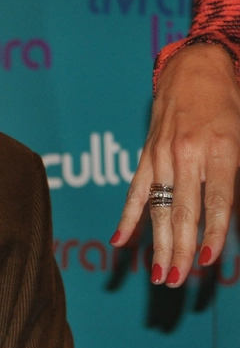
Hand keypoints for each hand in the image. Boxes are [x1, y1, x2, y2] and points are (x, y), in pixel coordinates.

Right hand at [113, 43, 239, 286]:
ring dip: (157, 245)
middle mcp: (186, 154)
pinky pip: (135, 192)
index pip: (216, 200)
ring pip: (158, 208)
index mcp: (219, 149)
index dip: (212, 232)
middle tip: (177, 281)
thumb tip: (233, 219)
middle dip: (180, 250)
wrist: (197, 66)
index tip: (209, 260)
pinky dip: (127, 218)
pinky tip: (120, 242)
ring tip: (159, 273)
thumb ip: (238, 177)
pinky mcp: (146, 156)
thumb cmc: (230, 102)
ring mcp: (161, 156)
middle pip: (182, 211)